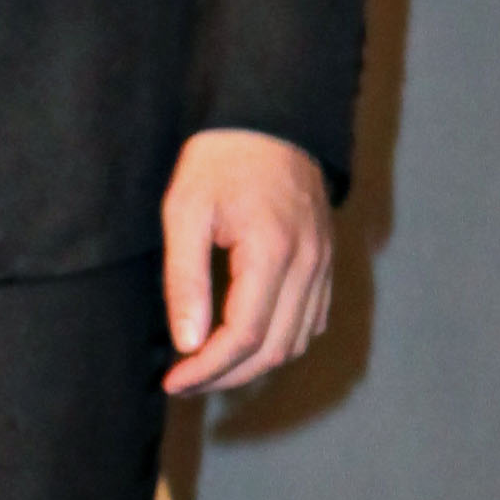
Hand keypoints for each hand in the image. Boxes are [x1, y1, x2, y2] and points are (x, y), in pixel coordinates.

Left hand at [161, 129, 333, 396]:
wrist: (268, 118)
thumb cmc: (220, 160)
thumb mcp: (185, 212)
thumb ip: (186, 280)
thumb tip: (188, 343)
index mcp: (273, 252)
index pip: (245, 337)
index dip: (207, 369)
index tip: (174, 381)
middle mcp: (308, 264)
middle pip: (275, 350)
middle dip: (227, 376)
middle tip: (185, 380)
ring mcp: (323, 263)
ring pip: (298, 342)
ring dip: (254, 365)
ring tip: (210, 366)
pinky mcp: (325, 260)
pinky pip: (312, 320)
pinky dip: (281, 342)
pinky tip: (246, 341)